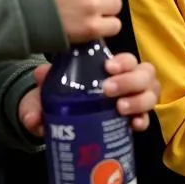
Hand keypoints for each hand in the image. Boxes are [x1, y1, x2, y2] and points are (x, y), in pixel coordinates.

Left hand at [18, 53, 158, 136]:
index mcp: (111, 68)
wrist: (61, 116)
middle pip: (145, 73)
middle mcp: (127, 81)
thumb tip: (32, 117)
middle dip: (130, 80)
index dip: (123, 62)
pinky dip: (143, 120)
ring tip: (121, 108)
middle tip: (108, 90)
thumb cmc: (60, 95)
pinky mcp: (133, 120)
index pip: (127, 58)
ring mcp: (133, 100)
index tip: (108, 68)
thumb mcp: (48, 92)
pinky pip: (147, 118)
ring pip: (152, 93)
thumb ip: (40, 100)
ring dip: (140, 99)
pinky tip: (134, 125)